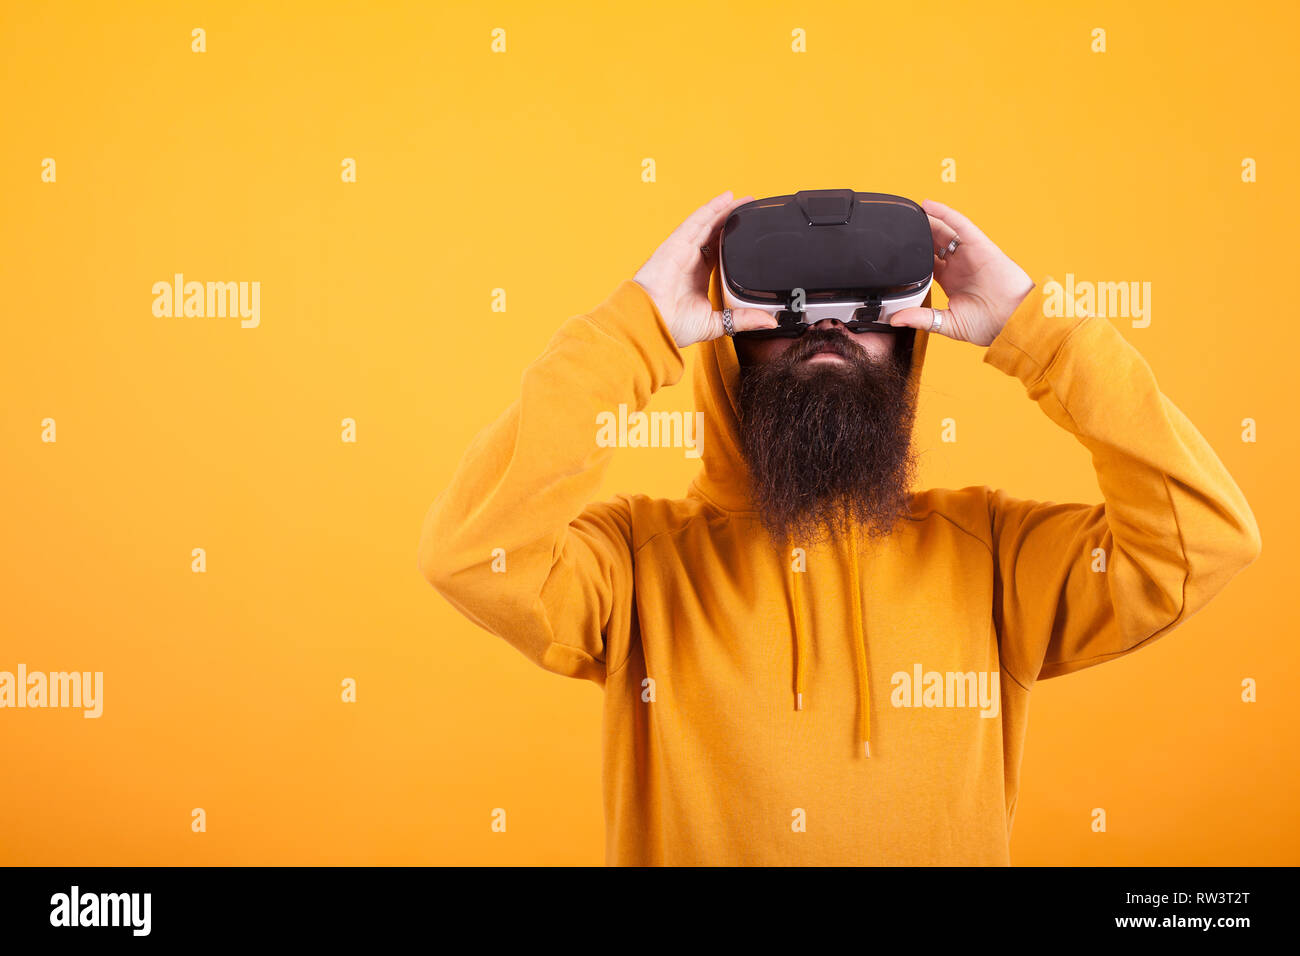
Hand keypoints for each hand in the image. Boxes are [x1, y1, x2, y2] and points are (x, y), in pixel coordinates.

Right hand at [634, 190, 778, 347]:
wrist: (651, 322)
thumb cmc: (672, 326)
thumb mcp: (716, 324)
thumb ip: (742, 320)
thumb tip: (768, 322)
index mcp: (699, 278)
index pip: (720, 253)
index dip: (734, 241)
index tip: (751, 235)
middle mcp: (691, 261)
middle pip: (715, 234)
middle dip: (732, 220)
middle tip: (752, 209)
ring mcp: (683, 251)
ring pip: (708, 224)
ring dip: (725, 210)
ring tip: (744, 199)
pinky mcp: (676, 244)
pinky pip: (696, 221)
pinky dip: (711, 208)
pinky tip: (726, 198)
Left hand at [887, 199, 1035, 346]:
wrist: (1013, 321)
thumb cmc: (988, 325)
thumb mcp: (946, 323)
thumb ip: (921, 319)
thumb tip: (895, 320)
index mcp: (950, 281)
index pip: (926, 263)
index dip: (911, 256)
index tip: (892, 253)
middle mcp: (958, 265)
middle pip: (932, 244)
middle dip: (916, 236)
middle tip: (895, 229)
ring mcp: (968, 254)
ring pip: (943, 231)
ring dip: (926, 222)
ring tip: (907, 213)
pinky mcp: (979, 245)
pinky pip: (960, 225)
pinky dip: (945, 213)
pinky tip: (928, 206)